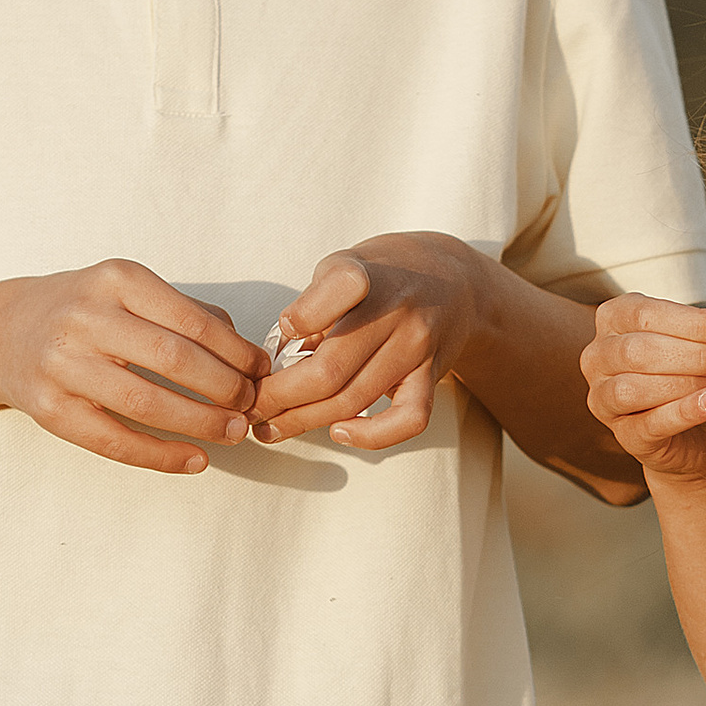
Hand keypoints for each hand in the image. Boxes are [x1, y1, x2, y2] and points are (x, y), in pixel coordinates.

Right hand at [0, 261, 267, 474]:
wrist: (3, 332)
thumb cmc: (83, 311)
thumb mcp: (129, 291)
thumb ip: (187, 313)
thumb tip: (247, 353)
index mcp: (117, 280)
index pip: (193, 322)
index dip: (236, 353)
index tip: (261, 372)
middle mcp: (87, 318)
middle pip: (174, 361)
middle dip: (225, 388)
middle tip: (252, 405)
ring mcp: (64, 365)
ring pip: (147, 403)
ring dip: (201, 423)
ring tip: (234, 432)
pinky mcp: (52, 410)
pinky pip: (116, 441)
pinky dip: (162, 455)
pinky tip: (195, 459)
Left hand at [251, 235, 479, 450]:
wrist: (455, 281)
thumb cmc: (382, 276)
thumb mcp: (341, 268)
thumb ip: (309, 310)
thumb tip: (272, 364)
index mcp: (365, 275)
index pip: (337, 290)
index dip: (298, 320)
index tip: (274, 341)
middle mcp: (396, 310)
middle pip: (329, 370)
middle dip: (279, 398)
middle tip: (250, 409)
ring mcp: (418, 346)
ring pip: (354, 400)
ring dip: (304, 421)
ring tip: (271, 427)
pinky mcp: (433, 375)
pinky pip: (407, 420)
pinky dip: (371, 436)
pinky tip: (339, 432)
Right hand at [582, 296, 705, 480]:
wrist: (695, 432)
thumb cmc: (693, 377)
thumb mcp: (704, 342)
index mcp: (613, 320)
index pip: (645, 315)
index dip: (693, 322)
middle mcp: (597, 357)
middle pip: (639, 350)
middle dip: (695, 354)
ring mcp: (603, 399)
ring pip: (635, 388)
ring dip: (688, 382)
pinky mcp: (623, 435)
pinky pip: (650, 423)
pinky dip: (685, 412)